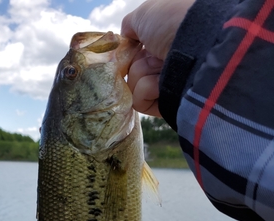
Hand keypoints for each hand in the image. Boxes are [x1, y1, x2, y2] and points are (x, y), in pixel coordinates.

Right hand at [121, 0, 195, 115]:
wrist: (197, 48)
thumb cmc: (173, 24)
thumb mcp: (146, 13)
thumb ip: (130, 24)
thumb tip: (125, 35)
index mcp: (162, 42)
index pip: (134, 53)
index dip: (130, 51)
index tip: (130, 48)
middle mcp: (165, 63)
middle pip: (133, 69)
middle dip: (136, 63)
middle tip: (152, 57)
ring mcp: (166, 84)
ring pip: (133, 85)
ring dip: (142, 74)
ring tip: (161, 68)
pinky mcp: (165, 104)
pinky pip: (139, 101)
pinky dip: (145, 90)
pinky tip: (161, 84)